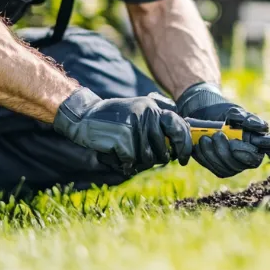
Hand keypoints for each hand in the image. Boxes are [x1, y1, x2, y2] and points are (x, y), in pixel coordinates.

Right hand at [54, 88, 191, 174]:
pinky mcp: (123, 136)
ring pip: (147, 159)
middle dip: (155, 160)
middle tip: (142, 157)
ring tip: (124, 151)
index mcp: (153, 107)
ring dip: (136, 162)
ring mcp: (135, 124)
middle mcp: (147, 113)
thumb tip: (178, 147)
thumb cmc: (113, 120)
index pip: (179, 127)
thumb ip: (157, 125)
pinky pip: (131, 161)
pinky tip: (114, 153)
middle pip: (163, 151)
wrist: (84, 116)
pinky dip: (123, 162)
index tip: (184, 159)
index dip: (184, 146)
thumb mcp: (138, 114)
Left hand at [177, 82, 266, 177]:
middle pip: (235, 166)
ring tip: (205, 138)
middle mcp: (244, 160)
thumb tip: (260, 126)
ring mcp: (230, 166)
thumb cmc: (228, 115)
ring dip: (211, 153)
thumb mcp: (237, 113)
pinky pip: (210, 166)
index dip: (244, 153)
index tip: (233, 142)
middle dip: (224, 151)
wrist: (210, 117)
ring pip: (221, 168)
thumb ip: (249, 119)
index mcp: (255, 148)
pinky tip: (199, 144)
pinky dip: (203, 155)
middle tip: (216, 135)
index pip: (254, 159)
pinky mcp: (217, 167)